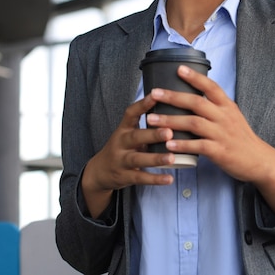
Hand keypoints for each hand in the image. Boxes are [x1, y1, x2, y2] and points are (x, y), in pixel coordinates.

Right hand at [80, 94, 175, 217]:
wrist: (99, 172)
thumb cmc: (123, 147)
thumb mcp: (129, 132)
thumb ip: (147, 123)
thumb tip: (174, 106)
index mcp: (124, 128)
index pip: (131, 113)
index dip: (143, 104)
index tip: (156, 94)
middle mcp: (120, 142)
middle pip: (136, 137)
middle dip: (152, 134)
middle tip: (169, 132)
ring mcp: (121, 160)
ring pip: (138, 159)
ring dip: (156, 158)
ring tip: (172, 158)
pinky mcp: (124, 176)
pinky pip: (140, 178)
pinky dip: (155, 179)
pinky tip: (169, 178)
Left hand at [147, 65, 274, 217]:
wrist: (258, 160)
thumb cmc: (240, 137)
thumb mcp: (232, 116)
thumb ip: (215, 107)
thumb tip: (193, 96)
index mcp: (227, 106)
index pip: (211, 86)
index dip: (195, 77)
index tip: (179, 69)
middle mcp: (224, 117)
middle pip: (197, 102)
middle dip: (173, 97)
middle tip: (154, 93)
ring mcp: (222, 134)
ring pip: (194, 123)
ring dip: (171, 121)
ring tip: (151, 120)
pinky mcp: (220, 151)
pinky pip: (198, 146)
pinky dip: (182, 145)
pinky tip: (168, 144)